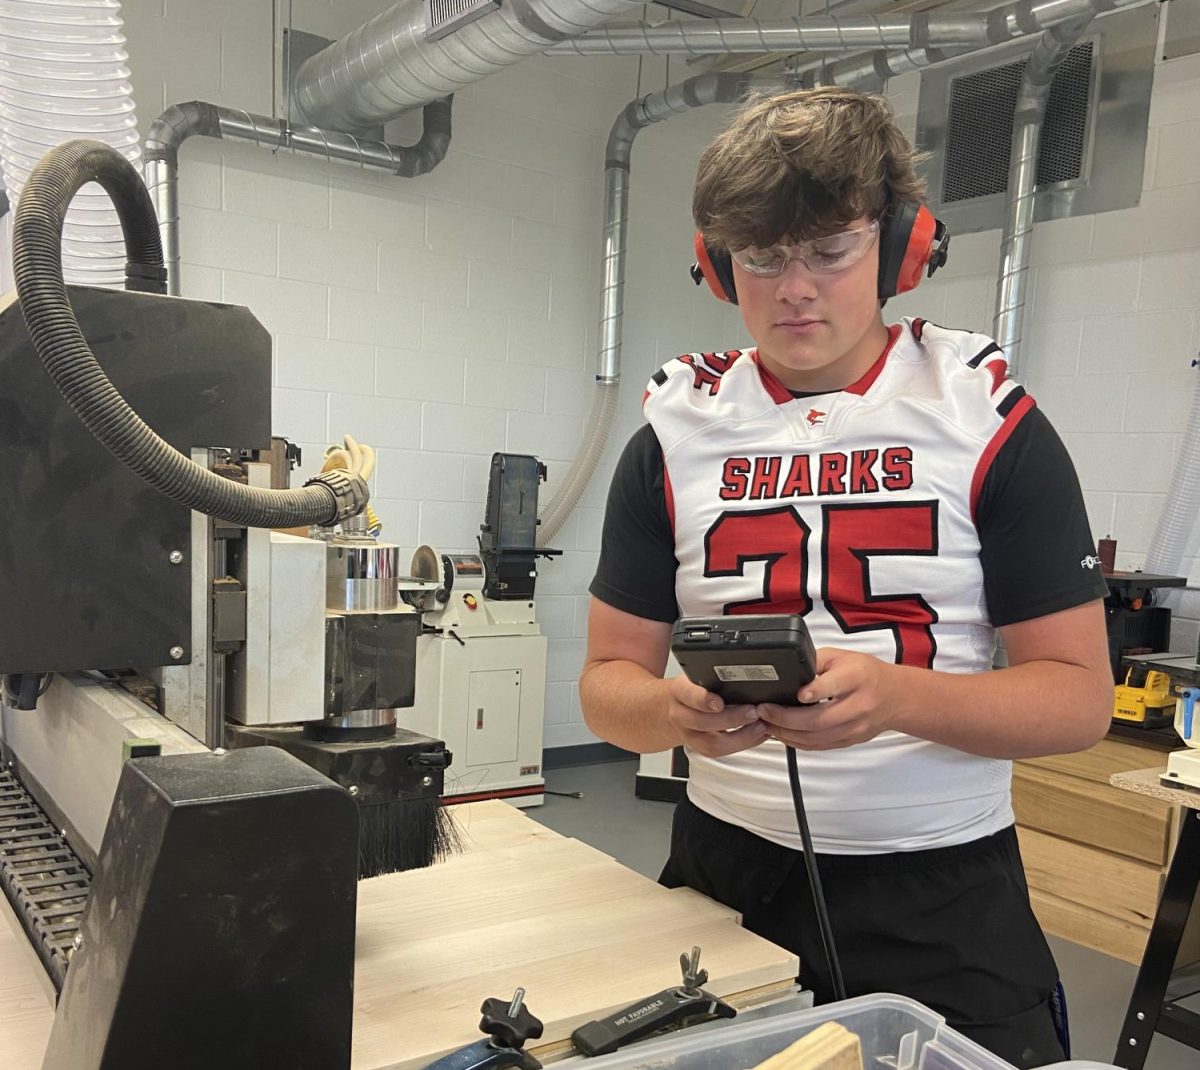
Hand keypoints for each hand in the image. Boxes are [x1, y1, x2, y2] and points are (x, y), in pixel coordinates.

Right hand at [665, 674, 768, 757]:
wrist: (669, 708)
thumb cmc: (689, 690)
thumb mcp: (695, 676)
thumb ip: (714, 678)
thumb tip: (745, 678)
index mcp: (679, 691)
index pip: (688, 695)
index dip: (703, 700)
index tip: (719, 703)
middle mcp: (680, 715)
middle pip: (702, 722)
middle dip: (731, 719)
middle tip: (753, 712)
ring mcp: (688, 735)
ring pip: (712, 744)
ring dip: (740, 738)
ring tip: (759, 727)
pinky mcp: (698, 748)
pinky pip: (720, 751)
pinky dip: (742, 744)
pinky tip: (756, 736)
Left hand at [756, 648, 902, 750]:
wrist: (895, 697)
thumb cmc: (866, 673)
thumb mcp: (841, 657)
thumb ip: (814, 662)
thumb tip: (786, 671)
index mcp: (857, 677)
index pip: (834, 686)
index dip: (814, 691)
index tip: (796, 694)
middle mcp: (858, 705)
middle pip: (819, 719)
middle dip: (785, 718)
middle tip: (763, 711)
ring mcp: (855, 727)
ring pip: (816, 737)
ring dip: (787, 733)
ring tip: (766, 723)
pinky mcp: (850, 741)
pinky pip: (819, 746)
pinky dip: (797, 742)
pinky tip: (782, 733)